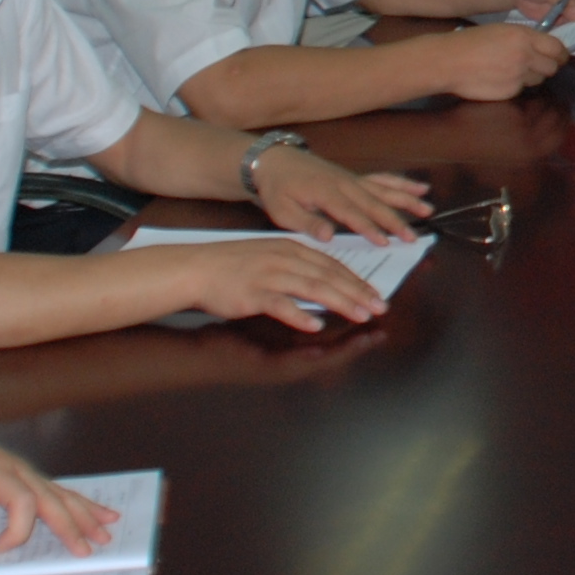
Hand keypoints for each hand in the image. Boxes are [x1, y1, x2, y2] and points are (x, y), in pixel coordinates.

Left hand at [0, 421, 115, 558]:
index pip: (21, 500)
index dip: (17, 529)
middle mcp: (17, 470)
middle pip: (51, 498)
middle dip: (71, 525)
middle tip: (87, 550)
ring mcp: (25, 471)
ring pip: (61, 492)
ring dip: (84, 513)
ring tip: (107, 530)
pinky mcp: (27, 476)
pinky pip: (58, 490)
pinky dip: (80, 502)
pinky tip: (101, 512)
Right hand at [162, 233, 392, 332]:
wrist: (195, 267)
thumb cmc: (231, 265)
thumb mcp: (269, 256)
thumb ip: (297, 267)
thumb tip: (324, 281)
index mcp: (291, 248)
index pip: (332, 264)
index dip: (357, 280)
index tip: (375, 294)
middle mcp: (284, 258)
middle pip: (329, 276)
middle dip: (358, 293)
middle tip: (380, 307)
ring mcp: (269, 275)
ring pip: (312, 288)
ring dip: (340, 302)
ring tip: (360, 315)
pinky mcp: (252, 293)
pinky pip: (280, 304)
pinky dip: (299, 315)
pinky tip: (315, 326)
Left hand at [252, 143, 431, 237]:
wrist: (274, 160)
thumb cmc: (277, 189)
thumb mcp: (282, 211)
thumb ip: (307, 224)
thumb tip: (329, 236)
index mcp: (325, 194)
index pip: (351, 214)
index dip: (368, 228)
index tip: (384, 242)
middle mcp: (344, 184)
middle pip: (374, 203)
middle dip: (394, 220)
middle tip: (412, 237)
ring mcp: (352, 179)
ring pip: (384, 190)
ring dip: (407, 200)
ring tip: (428, 209)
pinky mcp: (355, 178)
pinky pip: (382, 180)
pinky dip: (402, 183)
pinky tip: (420, 187)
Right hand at [422, 21, 572, 102]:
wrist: (449, 61)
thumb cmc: (471, 42)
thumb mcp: (501, 30)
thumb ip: (525, 38)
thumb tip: (544, 48)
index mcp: (523, 36)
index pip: (556, 48)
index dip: (560, 53)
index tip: (559, 56)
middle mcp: (525, 56)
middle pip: (552, 66)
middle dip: (548, 66)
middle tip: (538, 65)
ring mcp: (518, 75)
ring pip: (539, 79)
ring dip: (532, 76)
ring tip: (514, 70)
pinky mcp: (510, 91)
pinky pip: (522, 89)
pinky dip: (517, 85)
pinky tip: (501, 79)